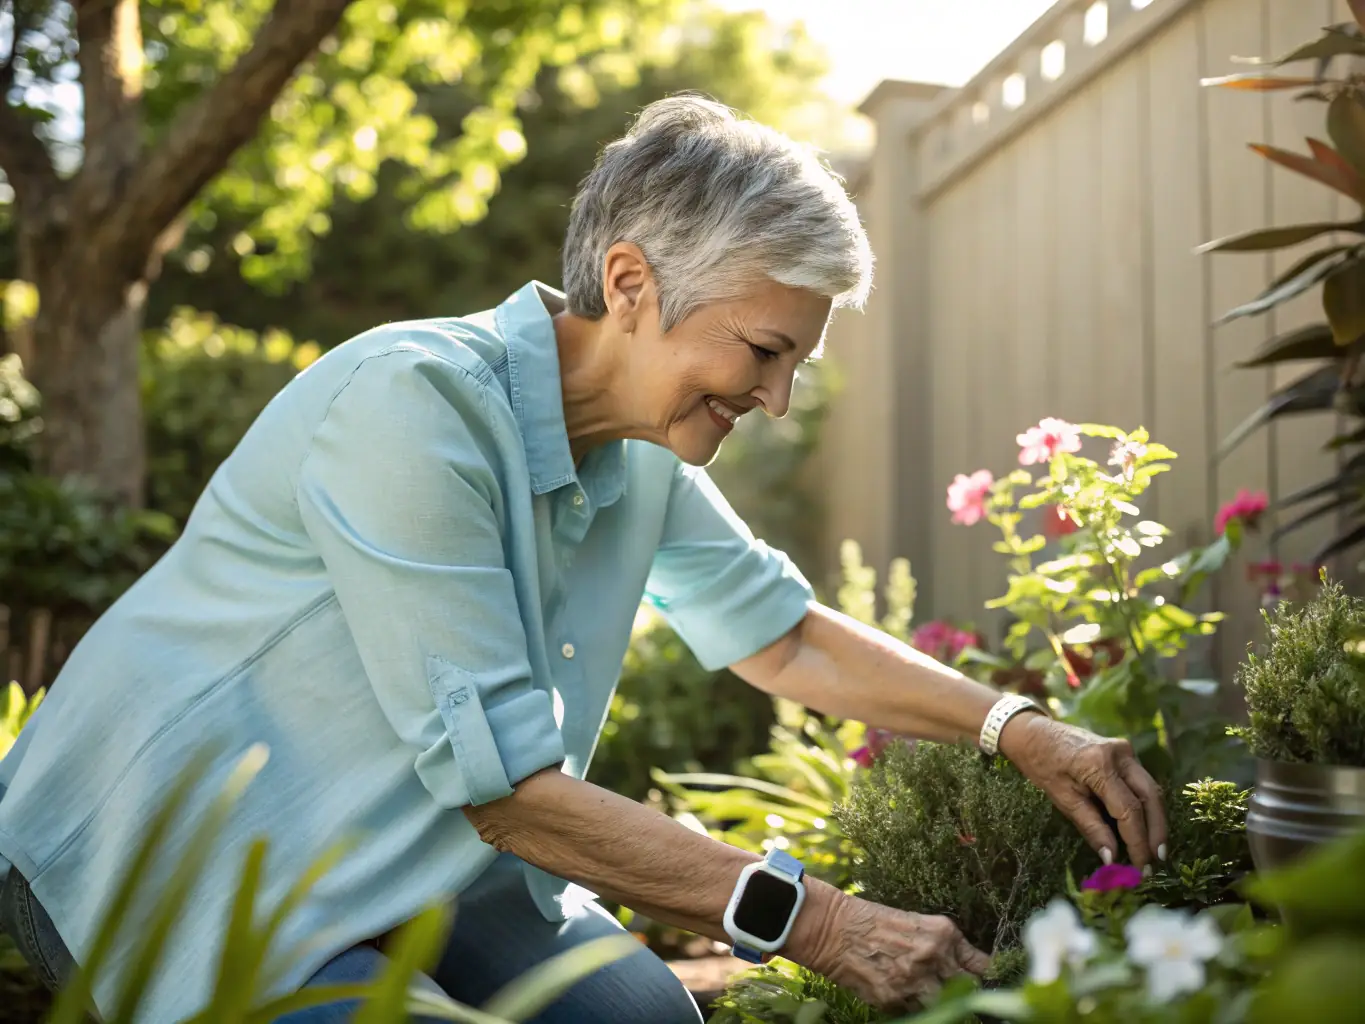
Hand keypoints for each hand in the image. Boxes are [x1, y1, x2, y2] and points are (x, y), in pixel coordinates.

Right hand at [803, 893, 989, 1012]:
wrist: (834, 929)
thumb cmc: (874, 922)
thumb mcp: (916, 924)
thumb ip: (944, 945)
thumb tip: (970, 966)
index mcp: (943, 933)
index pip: (982, 964)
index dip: (987, 975)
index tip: (988, 980)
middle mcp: (934, 957)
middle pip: (970, 988)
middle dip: (966, 990)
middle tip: (956, 988)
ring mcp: (915, 981)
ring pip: (946, 1005)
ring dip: (939, 1000)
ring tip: (924, 989)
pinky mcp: (895, 999)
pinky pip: (916, 1011)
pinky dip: (913, 1006)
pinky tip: (900, 991)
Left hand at [999, 712, 1167, 869]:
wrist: (1034, 733)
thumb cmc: (1041, 764)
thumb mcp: (1062, 798)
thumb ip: (1090, 827)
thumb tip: (1112, 858)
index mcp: (1099, 765)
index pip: (1129, 810)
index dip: (1137, 841)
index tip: (1141, 867)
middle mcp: (1119, 754)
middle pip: (1151, 797)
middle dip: (1157, 832)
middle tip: (1156, 862)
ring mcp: (1125, 750)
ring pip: (1151, 789)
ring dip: (1155, 820)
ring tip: (1153, 850)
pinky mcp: (1125, 752)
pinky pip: (1142, 782)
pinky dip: (1145, 806)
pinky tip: (1143, 827)